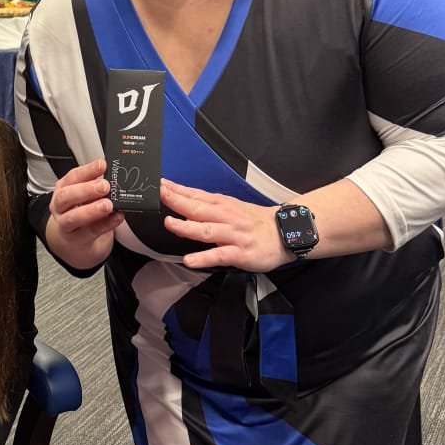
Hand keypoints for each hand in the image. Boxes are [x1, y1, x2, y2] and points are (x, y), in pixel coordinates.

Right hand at [46, 158, 123, 269]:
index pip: (72, 177)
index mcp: (63, 189)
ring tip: (107, 205)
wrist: (72, 240)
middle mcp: (60, 206)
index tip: (102, 165)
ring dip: (91, 210)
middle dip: (85, 190)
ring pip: (73, 217)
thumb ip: (95, 185)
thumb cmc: (79, 211)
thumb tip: (114, 175)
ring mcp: (66, 224)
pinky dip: (106, 224)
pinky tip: (117, 217)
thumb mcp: (83, 195)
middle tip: (104, 186)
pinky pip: (91, 232)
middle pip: (66, 196)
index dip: (87, 171)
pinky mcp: (76, 239)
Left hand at [160, 178, 287, 271]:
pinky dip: (204, 257)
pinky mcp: (240, 253)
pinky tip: (190, 260)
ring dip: (187, 227)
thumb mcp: (230, 207)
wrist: (285, 232)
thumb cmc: (254, 221)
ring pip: (207, 230)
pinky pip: (220, 255)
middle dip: (177, 201)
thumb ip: (207, 205)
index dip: (176, 189)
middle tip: (158, 195)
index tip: (158, 184)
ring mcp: (233, 235)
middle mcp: (226, 217)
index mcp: (222, 205)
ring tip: (170, 224)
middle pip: (198, 208)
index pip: (195, 195)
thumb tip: (181, 200)